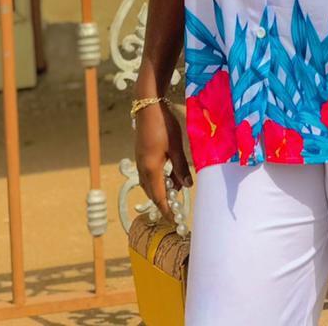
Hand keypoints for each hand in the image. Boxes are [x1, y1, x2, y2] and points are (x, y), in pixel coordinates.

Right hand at [134, 101, 192, 220]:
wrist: (147, 105)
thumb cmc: (163, 124)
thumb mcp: (176, 146)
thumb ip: (180, 167)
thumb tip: (187, 186)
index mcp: (151, 168)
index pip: (159, 196)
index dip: (166, 210)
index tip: (174, 221)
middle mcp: (142, 168)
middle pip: (152, 192)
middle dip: (163, 202)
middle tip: (176, 209)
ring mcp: (140, 160)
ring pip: (149, 182)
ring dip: (161, 189)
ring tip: (176, 190)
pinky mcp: (141, 153)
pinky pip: (148, 173)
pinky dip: (158, 179)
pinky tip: (169, 174)